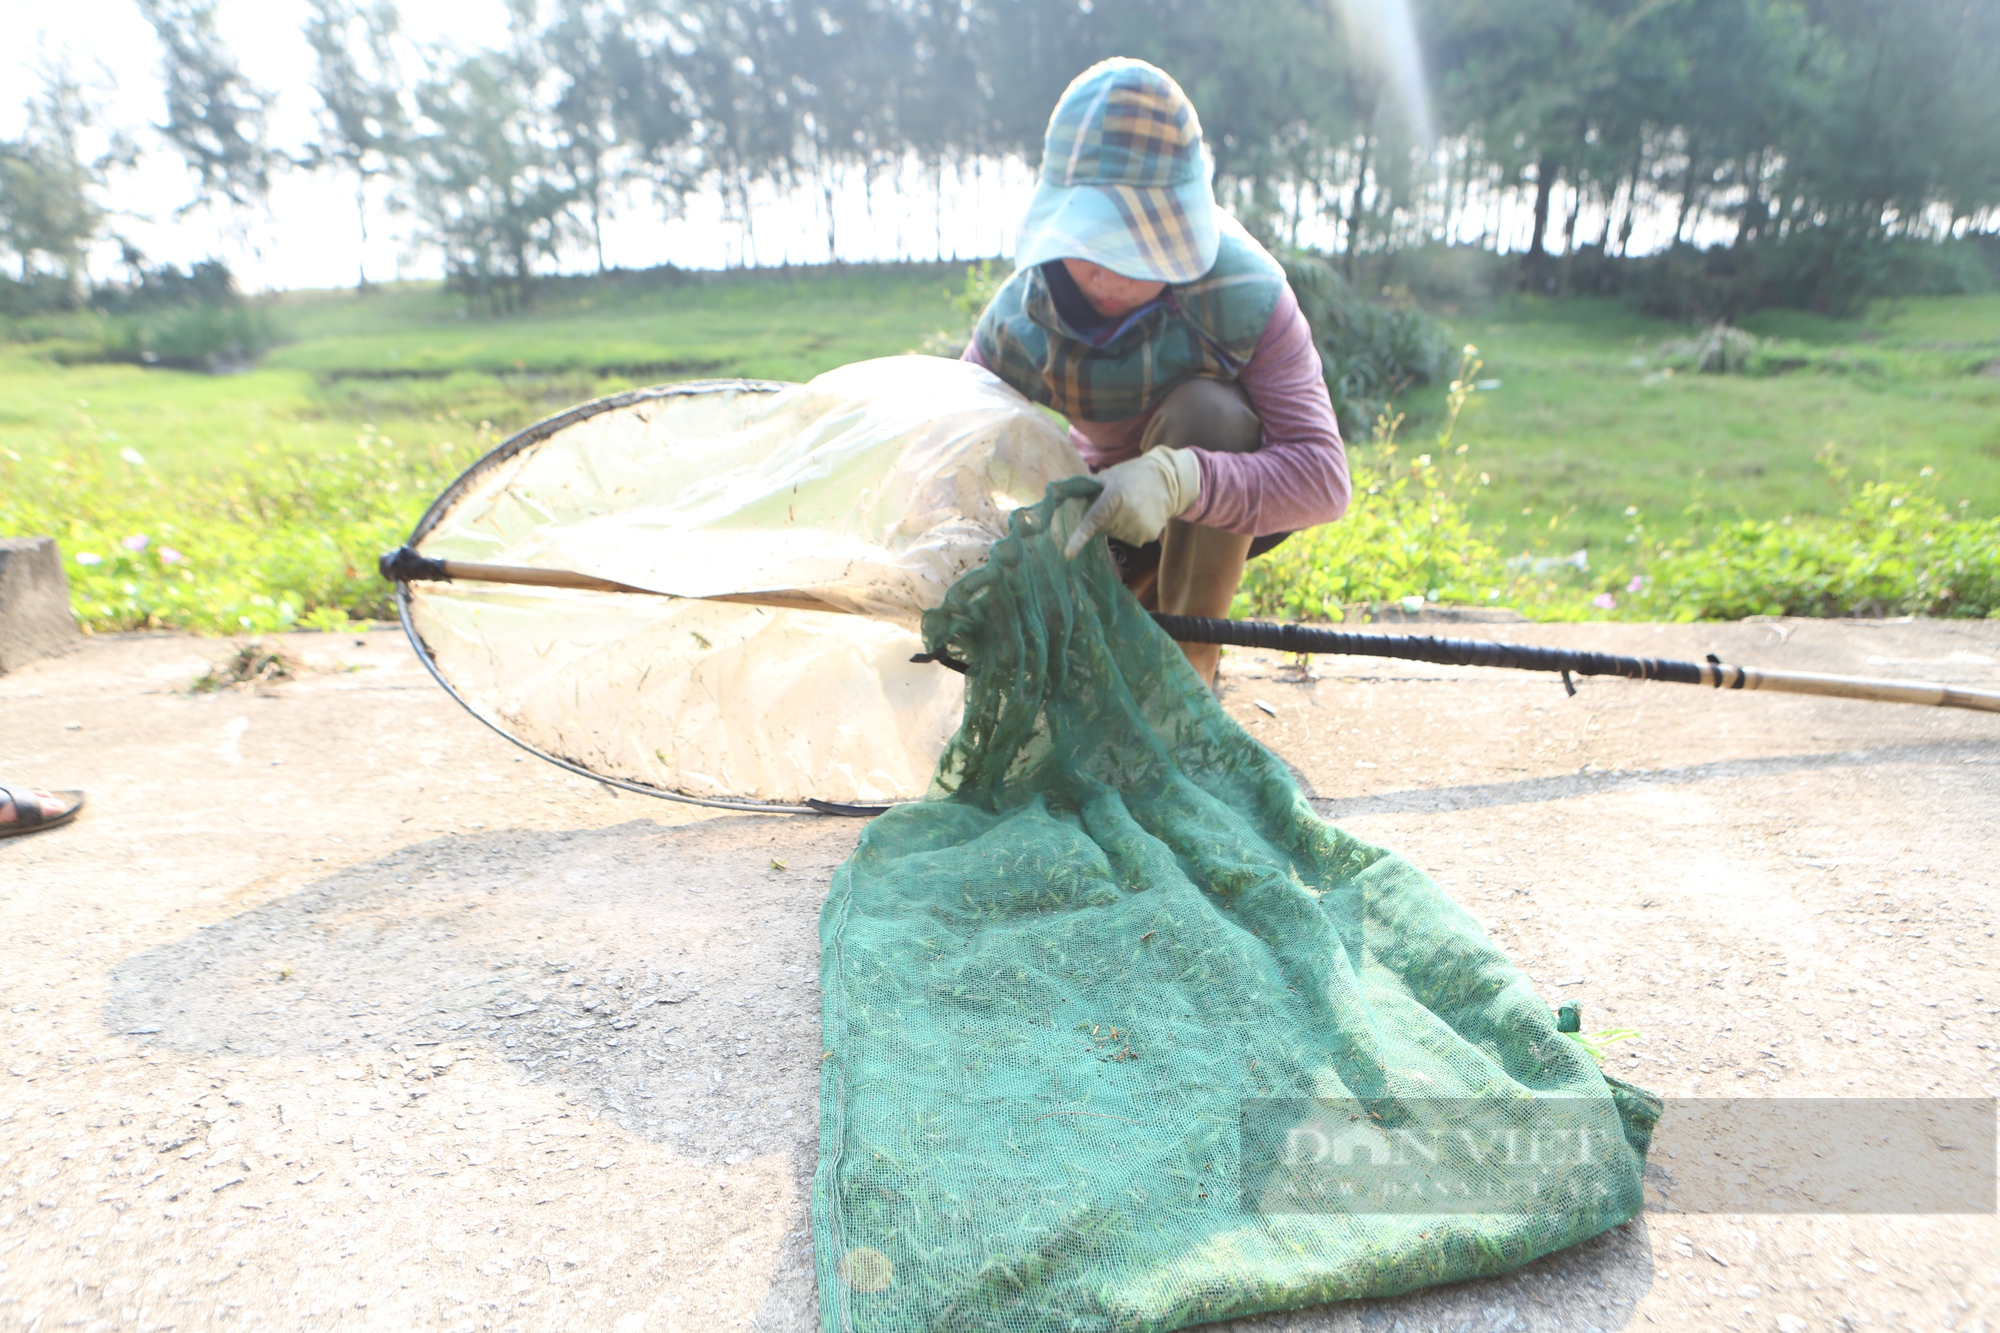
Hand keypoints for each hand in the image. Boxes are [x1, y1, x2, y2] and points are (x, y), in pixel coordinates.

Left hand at [1063, 448, 1201, 557]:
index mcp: (1113, 497)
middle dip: (1105, 519)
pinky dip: (1132, 529)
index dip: (1079, 539)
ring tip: (1133, 506)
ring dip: (1119, 524)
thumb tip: (1065, 497)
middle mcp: (1126, 515)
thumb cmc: (1132, 475)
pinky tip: (1141, 515)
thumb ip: (1088, 489)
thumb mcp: (1108, 476)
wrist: (1168, 480)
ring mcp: (1138, 528)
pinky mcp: (1147, 536)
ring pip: (1116, 535)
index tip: (1068, 554)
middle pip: (1103, 528)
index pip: (1092, 521)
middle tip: (1119, 502)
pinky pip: (1130, 538)